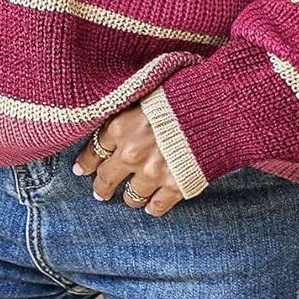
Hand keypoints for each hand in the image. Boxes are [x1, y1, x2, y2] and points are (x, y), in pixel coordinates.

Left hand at [71, 102, 185, 215]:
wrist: (218, 106)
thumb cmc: (183, 92)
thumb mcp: (148, 93)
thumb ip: (131, 111)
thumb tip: (122, 118)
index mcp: (121, 126)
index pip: (94, 149)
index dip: (87, 161)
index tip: (80, 169)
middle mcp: (131, 153)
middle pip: (106, 178)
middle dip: (102, 187)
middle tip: (100, 192)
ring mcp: (152, 172)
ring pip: (130, 197)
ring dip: (130, 197)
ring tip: (131, 197)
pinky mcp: (174, 186)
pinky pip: (155, 207)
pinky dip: (153, 206)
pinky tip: (153, 204)